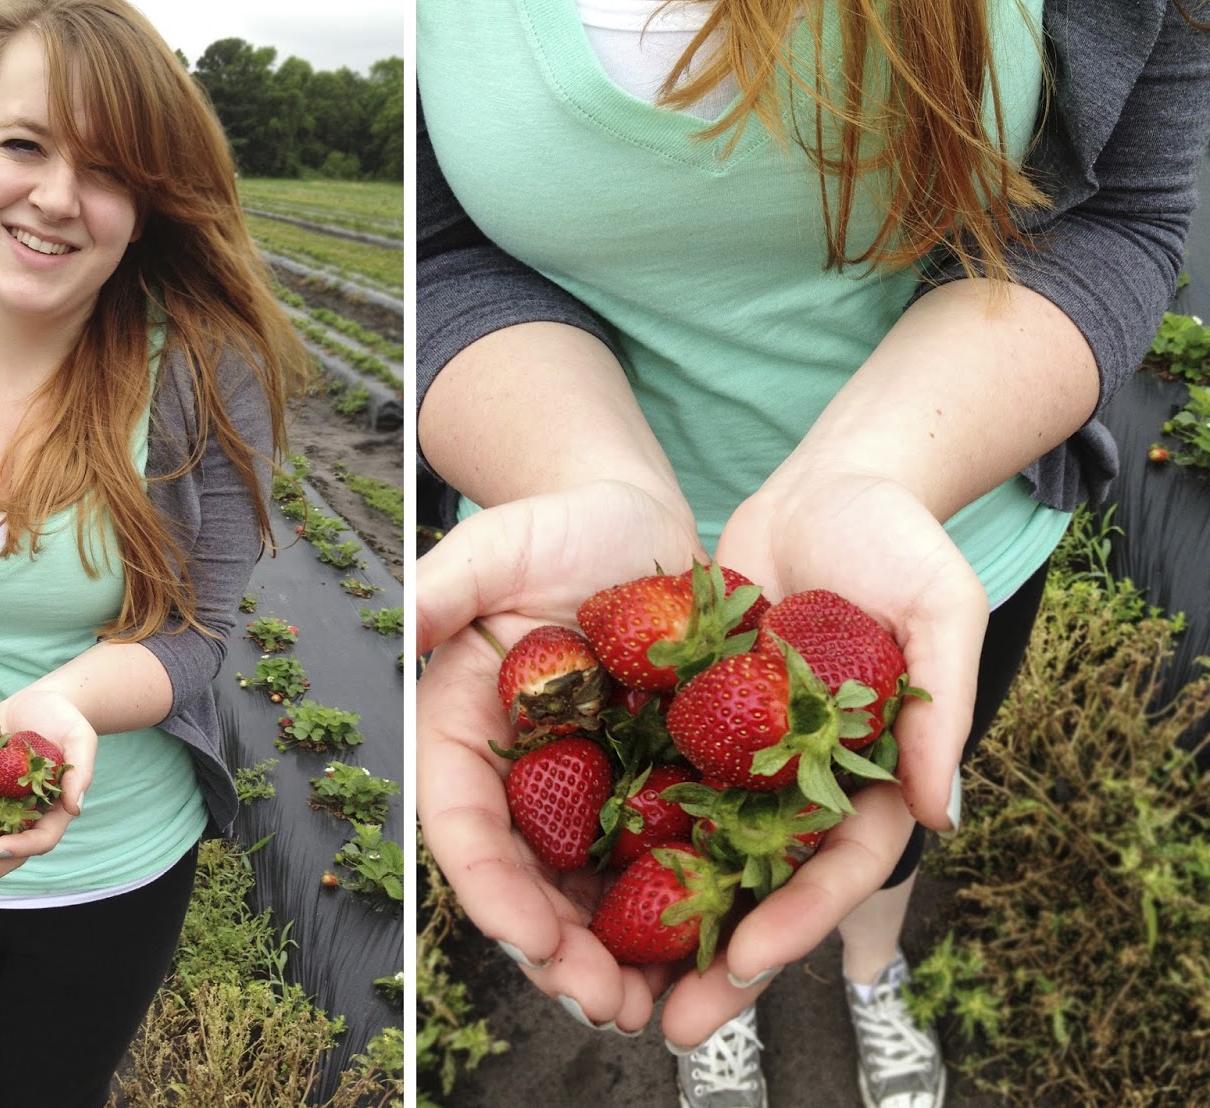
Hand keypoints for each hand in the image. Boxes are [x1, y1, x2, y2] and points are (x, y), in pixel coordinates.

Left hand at [0, 688, 98, 885]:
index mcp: (53, 808)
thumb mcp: (79, 738)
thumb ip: (81, 771)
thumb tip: (75, 807)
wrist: (37, 701)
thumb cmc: (65, 718)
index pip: (42, 838)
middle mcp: (27, 814)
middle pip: (10, 851)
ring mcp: (2, 805)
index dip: (22, 848)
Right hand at [418, 479, 705, 1032]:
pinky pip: (661, 862)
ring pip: (591, 893)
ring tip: (660, 1011)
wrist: (636, 526)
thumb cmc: (559, 528)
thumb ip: (446, 583)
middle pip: (527, 883)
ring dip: (620, 960)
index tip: (533, 935)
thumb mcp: (498, 542)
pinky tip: (716, 953)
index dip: (493, 889)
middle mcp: (520, 779)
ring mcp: (586, 791)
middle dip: (561, 954)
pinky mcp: (651, 788)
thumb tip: (401, 621)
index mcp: (464, 735)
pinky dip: (681, 914)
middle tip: (607, 1006)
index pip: (462, 826)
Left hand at [654, 469, 987, 1043]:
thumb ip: (942, 703)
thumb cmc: (900, 539)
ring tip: (606, 979)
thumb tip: (944, 811)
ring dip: (661, 918)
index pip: (838, 863)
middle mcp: (805, 777)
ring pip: (702, 851)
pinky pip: (656, 781)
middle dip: (721, 955)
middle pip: (763, 883)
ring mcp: (746, 751)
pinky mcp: (695, 718)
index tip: (750, 961)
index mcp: (871, 771)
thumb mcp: (939, 606)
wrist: (828, 486)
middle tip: (666, 1025)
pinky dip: (623, 830)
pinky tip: (573, 877)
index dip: (799, 916)